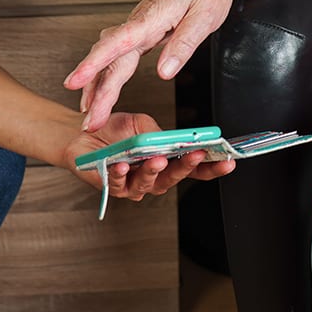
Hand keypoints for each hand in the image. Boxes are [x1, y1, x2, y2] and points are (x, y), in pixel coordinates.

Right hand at [64, 0, 264, 130]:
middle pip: (110, 59)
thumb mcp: (204, 17)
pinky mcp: (144, 31)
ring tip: (88, 112)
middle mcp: (140, 22)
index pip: (116, 43)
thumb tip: (164, 72)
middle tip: (88, 119)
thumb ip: (182, 46)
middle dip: (94, 89)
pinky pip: (120, 55)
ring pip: (111, 58)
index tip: (74, 80)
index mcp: (151, 17)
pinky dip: (108, 74)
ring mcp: (140, 27)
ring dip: (97, 84)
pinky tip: (103, 88)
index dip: (93, 64)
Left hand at [66, 112, 235, 203]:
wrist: (83, 134)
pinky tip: (124, 164)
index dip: (211, 167)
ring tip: (158, 159)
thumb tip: (171, 138)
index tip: (228, 161)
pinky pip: (119, 182)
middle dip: (187, 167)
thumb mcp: (141, 124)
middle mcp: (152, 177)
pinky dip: (122, 173)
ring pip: (149, 183)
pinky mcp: (112, 187)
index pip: (193, 168)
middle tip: (196, 155)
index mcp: (165, 161)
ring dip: (154, 171)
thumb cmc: (115, 131)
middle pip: (175, 177)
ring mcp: (133, 185)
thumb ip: (158, 132)